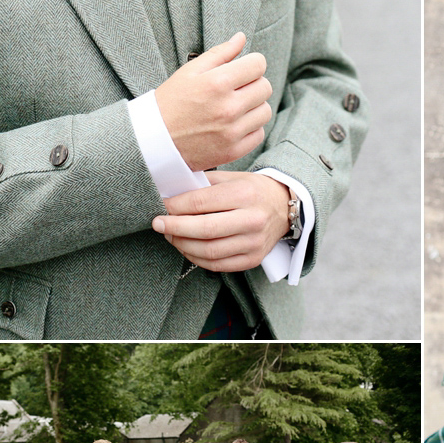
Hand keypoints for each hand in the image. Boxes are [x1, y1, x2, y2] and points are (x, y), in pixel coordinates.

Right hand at [153, 32, 272, 171]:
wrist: (153, 141)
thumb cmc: (171, 102)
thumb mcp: (189, 71)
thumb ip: (220, 53)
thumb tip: (242, 37)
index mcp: (217, 83)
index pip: (258, 65)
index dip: (252, 63)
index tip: (243, 68)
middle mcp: (228, 108)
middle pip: (265, 87)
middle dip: (254, 83)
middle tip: (237, 88)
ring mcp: (232, 131)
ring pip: (265, 111)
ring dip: (254, 107)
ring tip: (235, 107)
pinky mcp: (233, 151)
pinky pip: (259, 134)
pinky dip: (251, 128)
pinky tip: (234, 124)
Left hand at [153, 172, 291, 271]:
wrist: (285, 207)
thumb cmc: (253, 190)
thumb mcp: (232, 177)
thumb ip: (203, 185)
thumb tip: (170, 195)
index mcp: (245, 194)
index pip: (201, 202)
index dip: (175, 206)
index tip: (160, 206)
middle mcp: (252, 219)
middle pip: (204, 229)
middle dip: (174, 228)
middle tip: (158, 224)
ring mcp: (254, 242)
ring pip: (208, 251)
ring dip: (182, 245)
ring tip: (171, 236)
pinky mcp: (253, 259)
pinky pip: (217, 265)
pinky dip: (196, 258)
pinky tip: (187, 248)